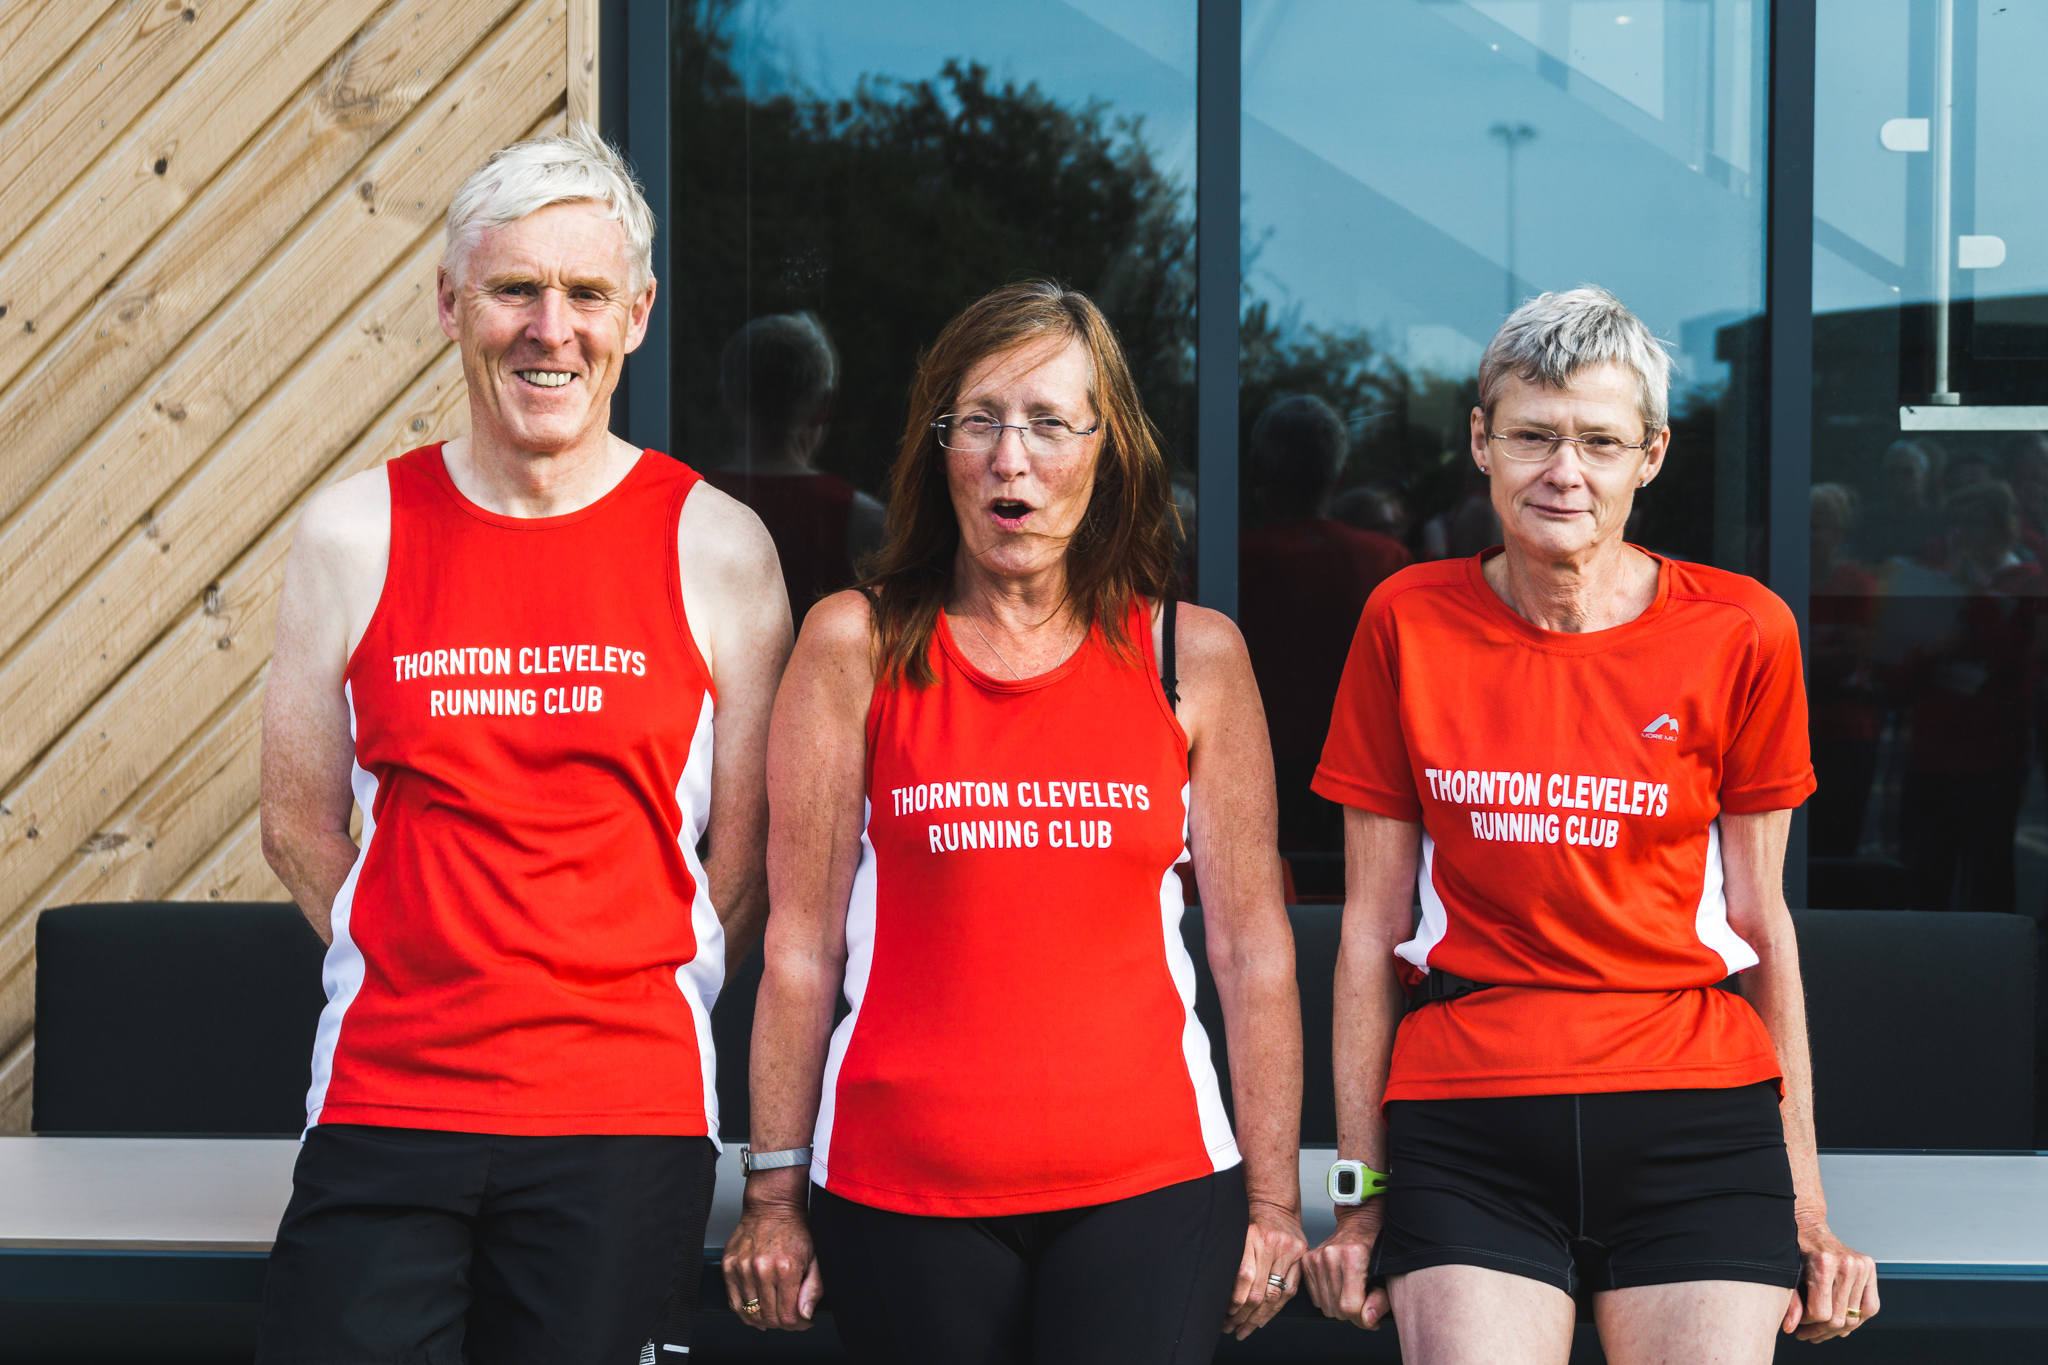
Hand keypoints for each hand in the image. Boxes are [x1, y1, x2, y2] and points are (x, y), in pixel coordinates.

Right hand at [721, 1191, 823, 1331]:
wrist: (772, 1207)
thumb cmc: (796, 1230)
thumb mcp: (816, 1257)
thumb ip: (814, 1288)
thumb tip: (805, 1315)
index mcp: (785, 1268)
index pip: (788, 1316)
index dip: (798, 1325)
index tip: (804, 1322)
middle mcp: (761, 1270)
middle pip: (769, 1317)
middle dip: (784, 1324)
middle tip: (792, 1319)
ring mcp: (741, 1269)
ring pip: (750, 1313)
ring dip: (765, 1320)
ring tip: (776, 1314)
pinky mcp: (728, 1266)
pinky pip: (734, 1303)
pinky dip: (745, 1313)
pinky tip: (757, 1312)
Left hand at [1223, 1199, 1308, 1338]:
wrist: (1275, 1206)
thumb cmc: (1251, 1221)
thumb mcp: (1236, 1234)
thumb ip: (1232, 1261)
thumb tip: (1221, 1296)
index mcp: (1253, 1237)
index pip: (1244, 1277)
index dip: (1235, 1300)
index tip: (1224, 1313)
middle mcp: (1273, 1245)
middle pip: (1259, 1291)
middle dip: (1242, 1315)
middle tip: (1230, 1328)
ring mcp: (1290, 1252)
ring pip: (1274, 1295)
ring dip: (1258, 1317)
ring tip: (1244, 1330)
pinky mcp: (1303, 1258)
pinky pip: (1290, 1291)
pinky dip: (1275, 1309)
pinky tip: (1263, 1320)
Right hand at [1300, 1203, 1391, 1330]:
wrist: (1359, 1222)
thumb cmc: (1375, 1246)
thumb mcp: (1386, 1273)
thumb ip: (1381, 1300)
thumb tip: (1369, 1320)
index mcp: (1353, 1257)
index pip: (1350, 1306)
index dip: (1363, 1320)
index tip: (1371, 1319)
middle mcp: (1330, 1256)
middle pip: (1337, 1310)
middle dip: (1353, 1314)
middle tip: (1364, 1301)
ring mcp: (1316, 1258)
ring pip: (1325, 1307)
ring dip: (1340, 1308)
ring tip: (1352, 1293)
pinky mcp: (1307, 1261)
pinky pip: (1316, 1298)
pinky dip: (1328, 1299)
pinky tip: (1339, 1288)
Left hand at [1785, 1214, 1878, 1340]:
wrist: (1808, 1225)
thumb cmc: (1794, 1249)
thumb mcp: (1786, 1273)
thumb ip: (1789, 1301)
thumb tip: (1790, 1329)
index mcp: (1823, 1264)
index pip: (1822, 1313)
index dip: (1808, 1323)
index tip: (1799, 1323)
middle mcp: (1847, 1265)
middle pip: (1839, 1317)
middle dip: (1821, 1331)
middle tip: (1807, 1334)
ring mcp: (1861, 1266)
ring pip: (1855, 1316)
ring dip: (1837, 1330)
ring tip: (1822, 1332)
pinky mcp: (1869, 1268)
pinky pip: (1870, 1306)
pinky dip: (1857, 1319)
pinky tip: (1842, 1325)